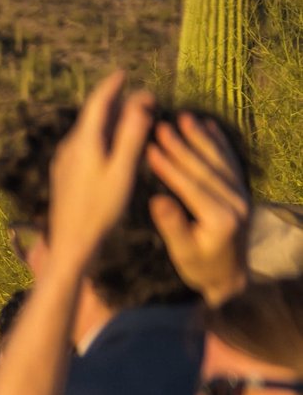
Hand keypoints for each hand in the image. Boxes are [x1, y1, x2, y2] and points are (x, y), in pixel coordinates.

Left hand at [47, 72, 156, 265]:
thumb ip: (131, 136)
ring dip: (109, 122)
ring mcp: (64, 163)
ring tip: (130, 117)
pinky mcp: (64, 177)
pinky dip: (102, 138)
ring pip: (88, 133)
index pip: (96, 104)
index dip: (110, 86)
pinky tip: (112, 146)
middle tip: (140, 96)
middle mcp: (70, 149)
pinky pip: (84, 147)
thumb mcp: (122, 172)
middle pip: (93, 117)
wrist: (71, 244)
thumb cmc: (100, 210)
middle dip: (116, 104)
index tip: (123, 73)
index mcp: (84, 144)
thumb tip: (141, 102)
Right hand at [146, 111, 252, 305]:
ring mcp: (242, 194)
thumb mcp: (182, 252)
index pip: (192, 187)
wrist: (230, 276)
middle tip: (163, 126)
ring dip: (202, 138)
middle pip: (206, 169)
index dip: (171, 167)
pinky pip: (231, 162)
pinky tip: (208, 127)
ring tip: (185, 118)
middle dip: (183, 146)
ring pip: (220, 161)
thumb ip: (173, 225)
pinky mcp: (242, 190)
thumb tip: (157, 199)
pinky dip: (219, 143)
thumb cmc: (200, 267)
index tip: (151, 149)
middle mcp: (236, 202)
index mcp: (220, 219)